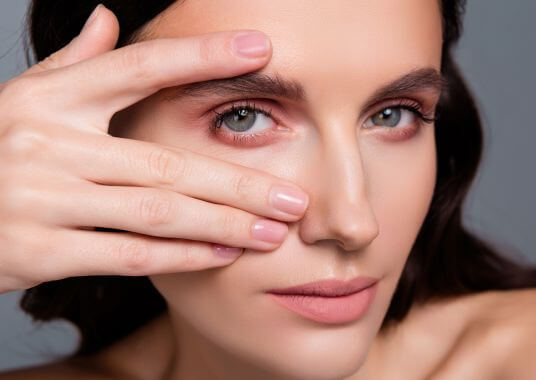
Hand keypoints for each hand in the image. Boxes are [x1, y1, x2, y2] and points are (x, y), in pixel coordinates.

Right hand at [0, 5, 307, 292]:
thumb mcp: (24, 100)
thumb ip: (73, 64)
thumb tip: (108, 17)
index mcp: (51, 98)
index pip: (139, 68)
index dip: (201, 55)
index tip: (261, 48)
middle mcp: (48, 142)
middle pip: (167, 161)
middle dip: (239, 184)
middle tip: (295, 198)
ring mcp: (42, 197)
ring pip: (156, 210)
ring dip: (223, 224)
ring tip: (274, 233)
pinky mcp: (37, 250)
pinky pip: (127, 253)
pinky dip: (180, 256)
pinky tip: (221, 255)